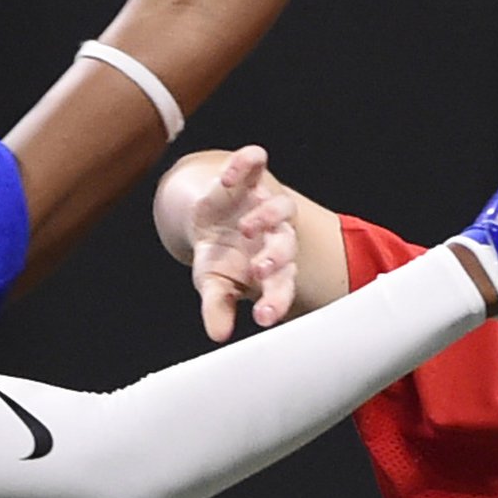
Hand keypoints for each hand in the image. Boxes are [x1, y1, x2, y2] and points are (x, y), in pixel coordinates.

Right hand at [181, 146, 299, 341]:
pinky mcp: (249, 176)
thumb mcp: (213, 283)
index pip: (282, 284)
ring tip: (246, 228)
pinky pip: (255, 162)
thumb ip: (217, 306)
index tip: (262, 316)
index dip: (275, 299)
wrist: (210, 218)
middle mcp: (276, 233)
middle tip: (260, 269)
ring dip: (267, 215)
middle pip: (287, 243)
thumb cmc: (219, 257)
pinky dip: (245, 164)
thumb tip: (216, 335)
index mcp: (273, 265)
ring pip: (281, 204)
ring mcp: (264, 202)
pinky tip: (228, 179)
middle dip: (277, 256)